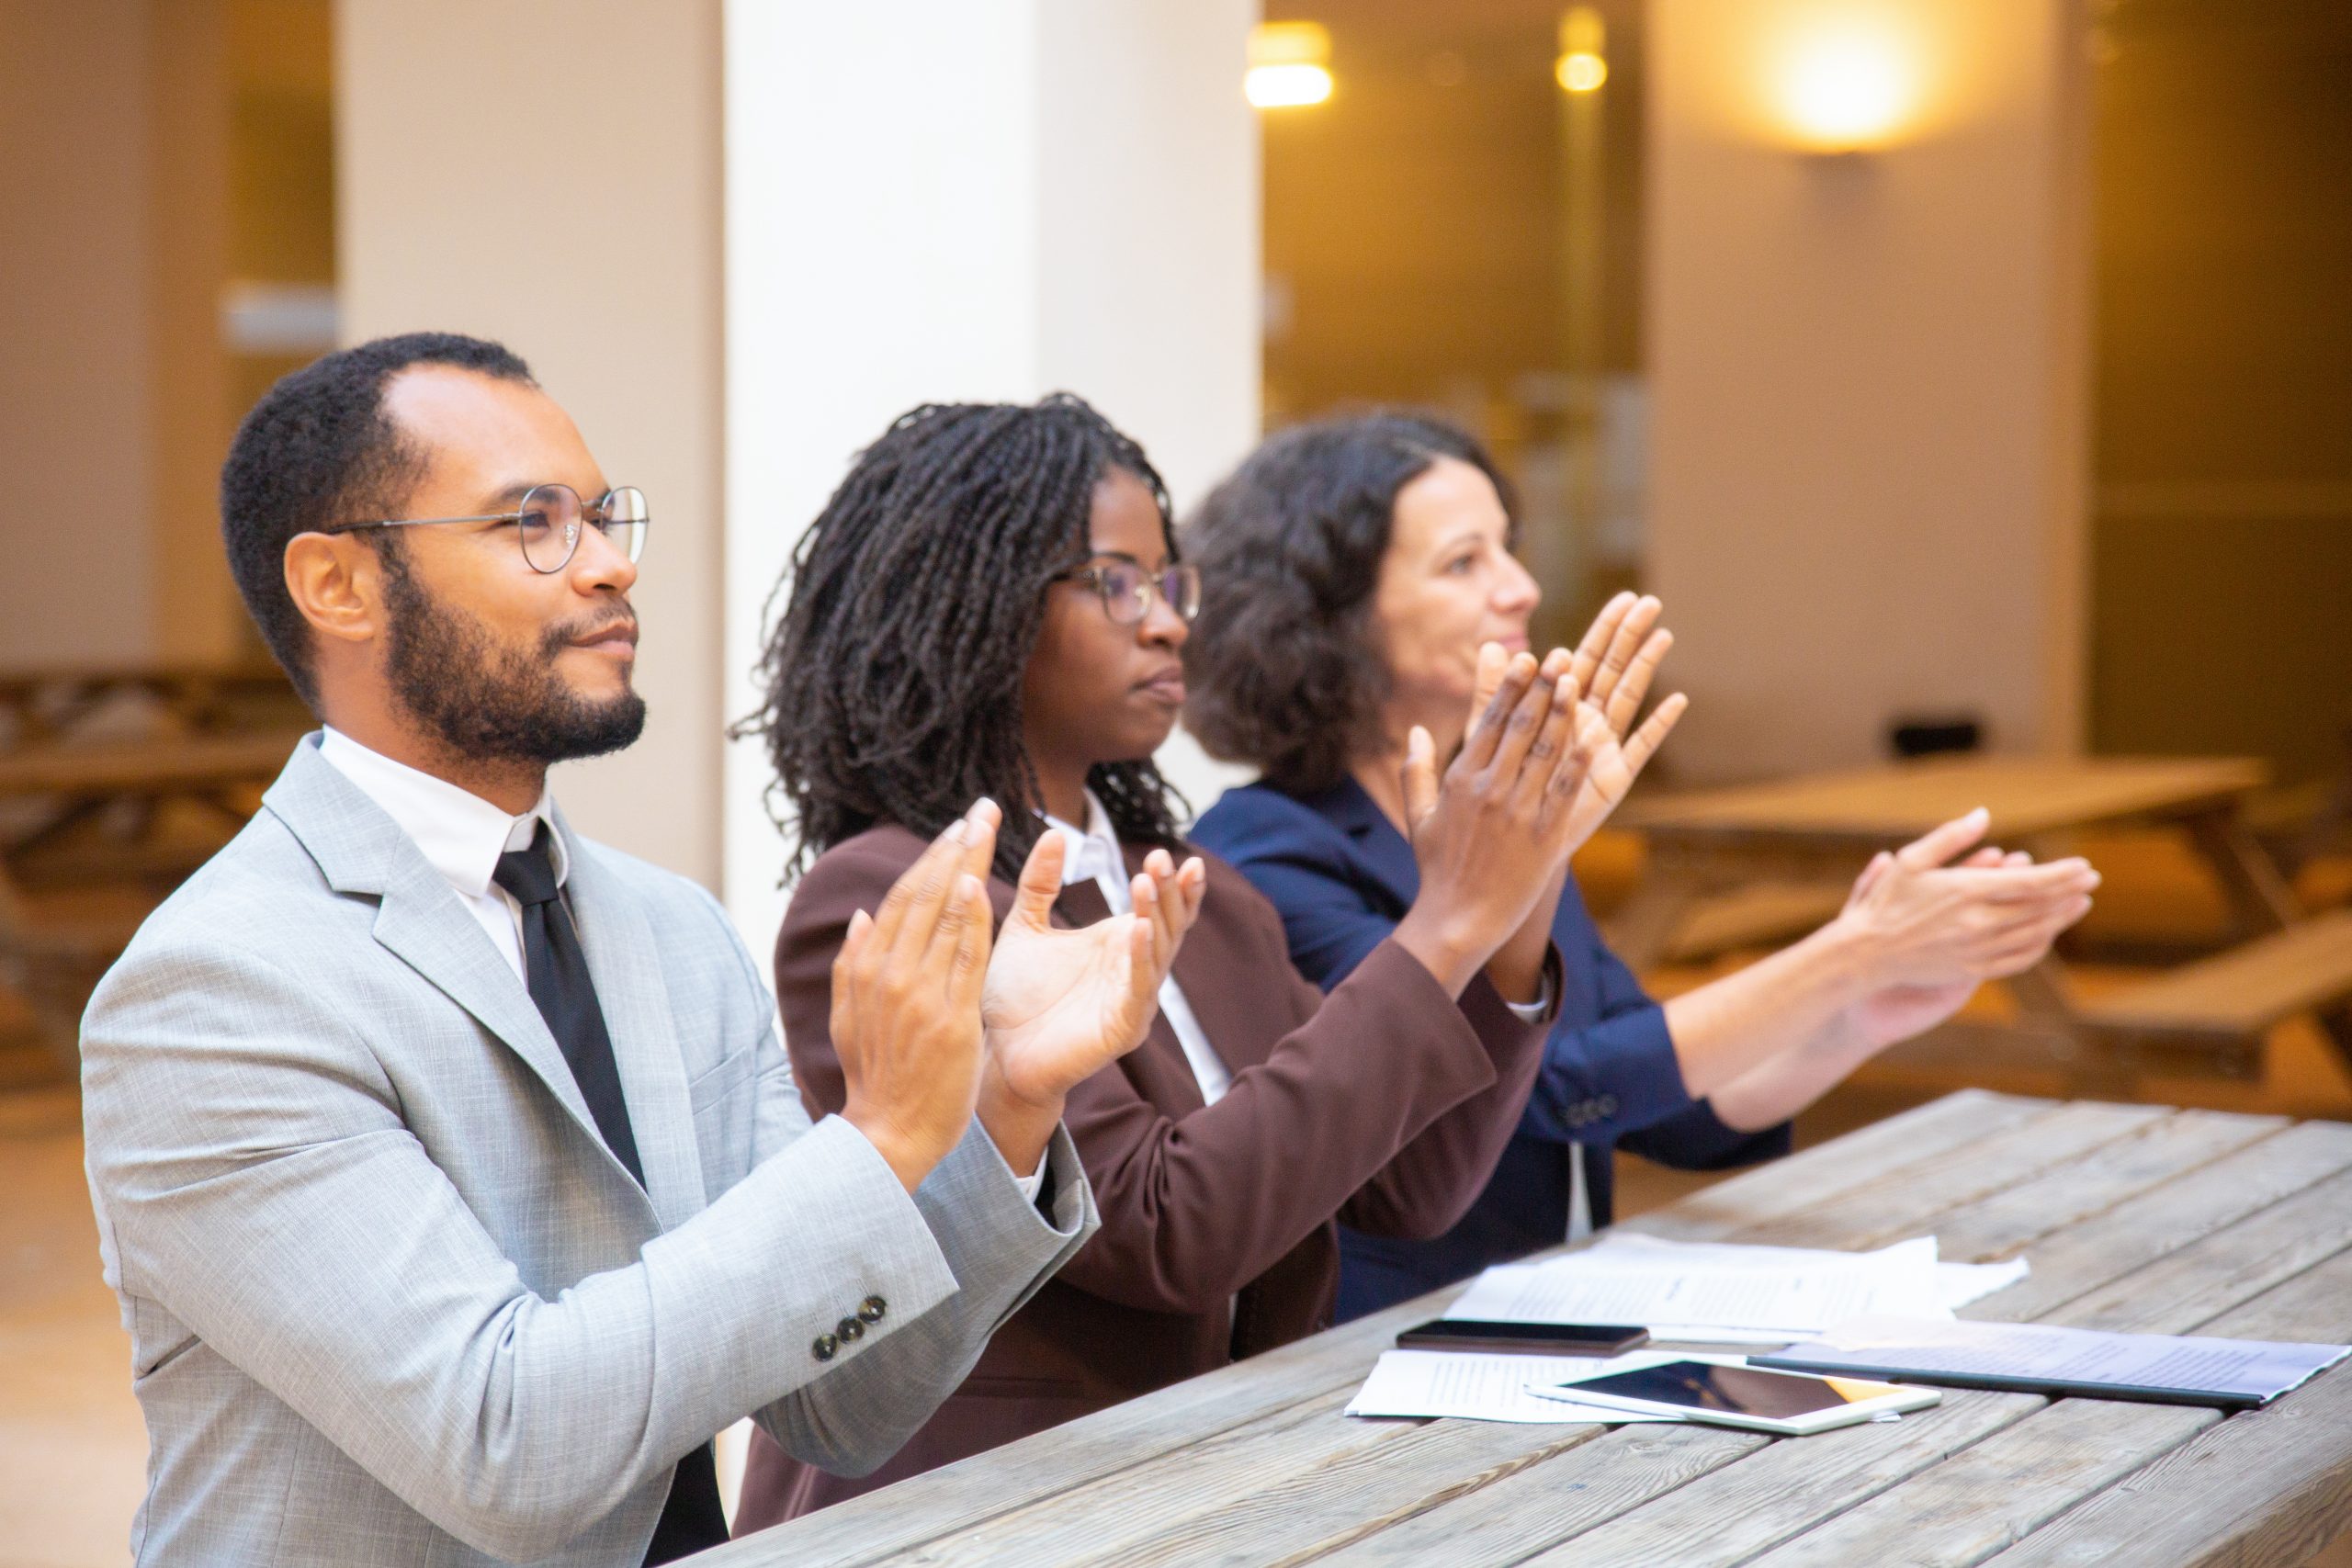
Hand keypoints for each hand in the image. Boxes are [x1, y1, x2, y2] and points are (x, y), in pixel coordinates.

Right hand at [832, 802, 999, 1191]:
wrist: (889, 1135)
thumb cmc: (878, 1078)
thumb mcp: (852, 1018)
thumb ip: (854, 965)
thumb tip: (862, 915)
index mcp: (869, 969)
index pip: (904, 897)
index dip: (932, 857)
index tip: (957, 826)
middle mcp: (890, 974)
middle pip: (927, 894)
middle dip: (956, 846)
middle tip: (983, 808)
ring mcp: (918, 994)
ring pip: (944, 916)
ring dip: (968, 865)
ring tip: (989, 827)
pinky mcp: (948, 1018)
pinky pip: (962, 958)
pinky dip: (970, 919)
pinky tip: (983, 883)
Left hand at [977, 830, 1206, 1173]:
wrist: (997, 1055)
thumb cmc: (1014, 997)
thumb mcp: (1025, 928)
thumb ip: (1040, 884)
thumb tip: (1054, 833)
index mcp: (1117, 943)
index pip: (1160, 907)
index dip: (1171, 883)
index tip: (1171, 852)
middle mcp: (1134, 968)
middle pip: (1168, 924)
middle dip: (1168, 891)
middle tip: (1162, 857)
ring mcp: (1133, 999)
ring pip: (1159, 952)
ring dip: (1157, 915)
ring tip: (1147, 880)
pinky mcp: (1123, 1027)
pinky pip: (1140, 989)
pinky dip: (1143, 959)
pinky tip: (1139, 930)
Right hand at [1392, 649, 1602, 994]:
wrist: (1458, 919)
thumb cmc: (1438, 869)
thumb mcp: (1419, 816)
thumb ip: (1416, 770)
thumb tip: (1417, 731)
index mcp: (1460, 781)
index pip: (1489, 723)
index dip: (1510, 688)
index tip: (1527, 659)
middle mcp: (1489, 790)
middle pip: (1521, 727)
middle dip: (1542, 687)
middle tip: (1562, 655)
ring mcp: (1517, 812)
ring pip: (1545, 751)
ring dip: (1563, 713)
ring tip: (1578, 682)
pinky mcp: (1544, 836)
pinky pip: (1566, 790)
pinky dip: (1581, 760)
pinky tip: (1597, 735)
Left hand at [1473, 595, 1686, 848]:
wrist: (1510, 838)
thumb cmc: (1500, 785)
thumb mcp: (1492, 735)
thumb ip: (1494, 693)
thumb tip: (1490, 646)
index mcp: (1560, 706)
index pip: (1586, 658)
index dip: (1605, 629)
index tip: (1625, 597)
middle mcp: (1586, 721)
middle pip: (1611, 670)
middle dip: (1629, 637)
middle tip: (1651, 601)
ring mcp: (1603, 747)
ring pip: (1626, 699)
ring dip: (1644, 668)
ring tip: (1663, 635)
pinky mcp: (1613, 777)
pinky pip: (1638, 748)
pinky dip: (1656, 726)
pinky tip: (1676, 702)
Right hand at [1832, 810, 2098, 1007]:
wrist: (1866, 954)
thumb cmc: (1885, 903)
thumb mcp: (1911, 860)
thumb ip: (1951, 838)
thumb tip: (1983, 815)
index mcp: (1967, 891)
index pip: (2032, 883)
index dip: (2063, 875)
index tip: (2085, 867)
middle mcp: (1979, 922)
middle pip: (2041, 908)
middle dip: (2070, 893)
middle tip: (2091, 881)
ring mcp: (1978, 949)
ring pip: (2035, 935)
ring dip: (2061, 919)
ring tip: (2079, 905)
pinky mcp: (1972, 970)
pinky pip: (2019, 959)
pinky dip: (2039, 946)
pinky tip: (2046, 934)